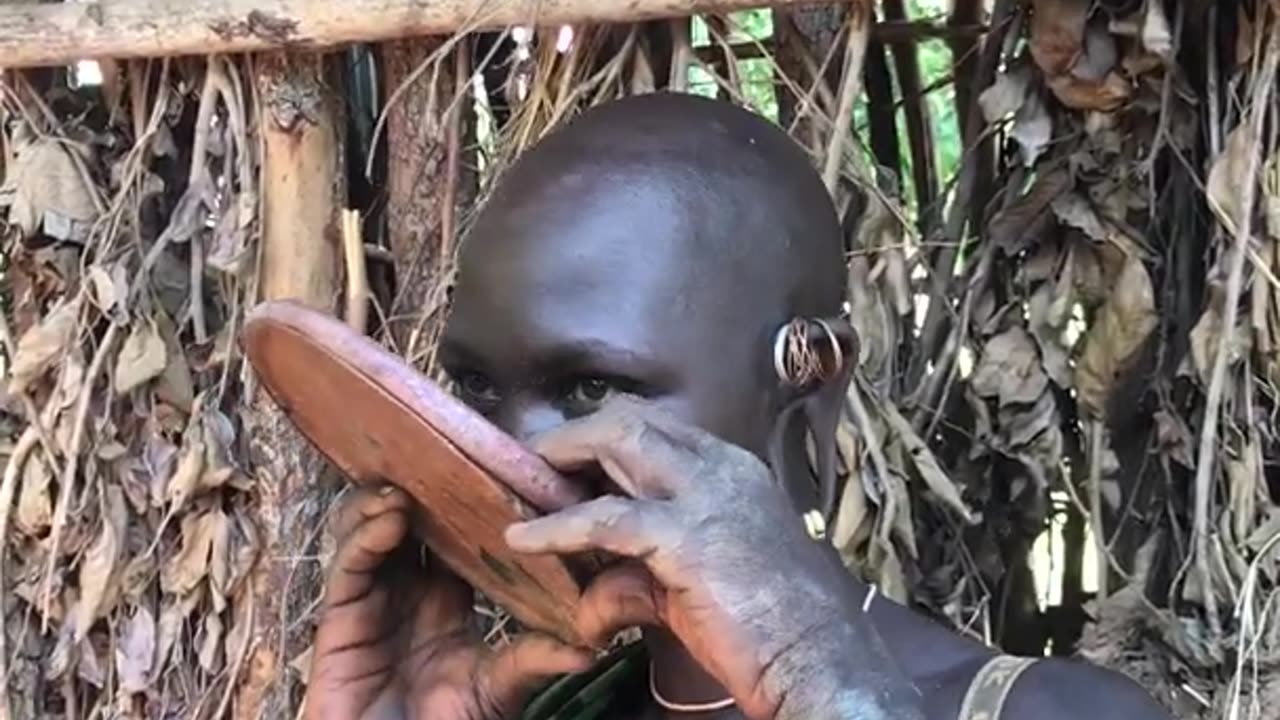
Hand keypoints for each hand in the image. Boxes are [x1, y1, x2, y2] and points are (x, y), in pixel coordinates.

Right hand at [304, 486, 591, 719]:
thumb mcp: (498, 689)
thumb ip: (535, 659)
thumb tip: (593, 644)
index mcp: (446, 600)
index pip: (455, 535)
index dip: (466, 501)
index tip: (489, 464)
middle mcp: (406, 593)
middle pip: (409, 523)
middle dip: (422, 486)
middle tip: (443, 447)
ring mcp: (370, 603)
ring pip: (371, 533)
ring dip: (388, 500)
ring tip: (412, 476)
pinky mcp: (337, 622)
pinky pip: (349, 567)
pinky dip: (366, 536)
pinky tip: (390, 515)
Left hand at [505, 397, 923, 719]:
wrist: (819, 658)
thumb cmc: (771, 625)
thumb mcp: (699, 583)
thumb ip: (644, 574)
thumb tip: (590, 597)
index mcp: (733, 469)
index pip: (658, 426)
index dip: (602, 436)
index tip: (562, 459)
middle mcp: (721, 466)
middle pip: (630, 419)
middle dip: (574, 434)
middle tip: (530, 460)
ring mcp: (707, 494)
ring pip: (616, 439)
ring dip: (561, 456)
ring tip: (519, 479)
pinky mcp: (687, 536)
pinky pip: (605, 519)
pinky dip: (557, 527)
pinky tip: (524, 538)